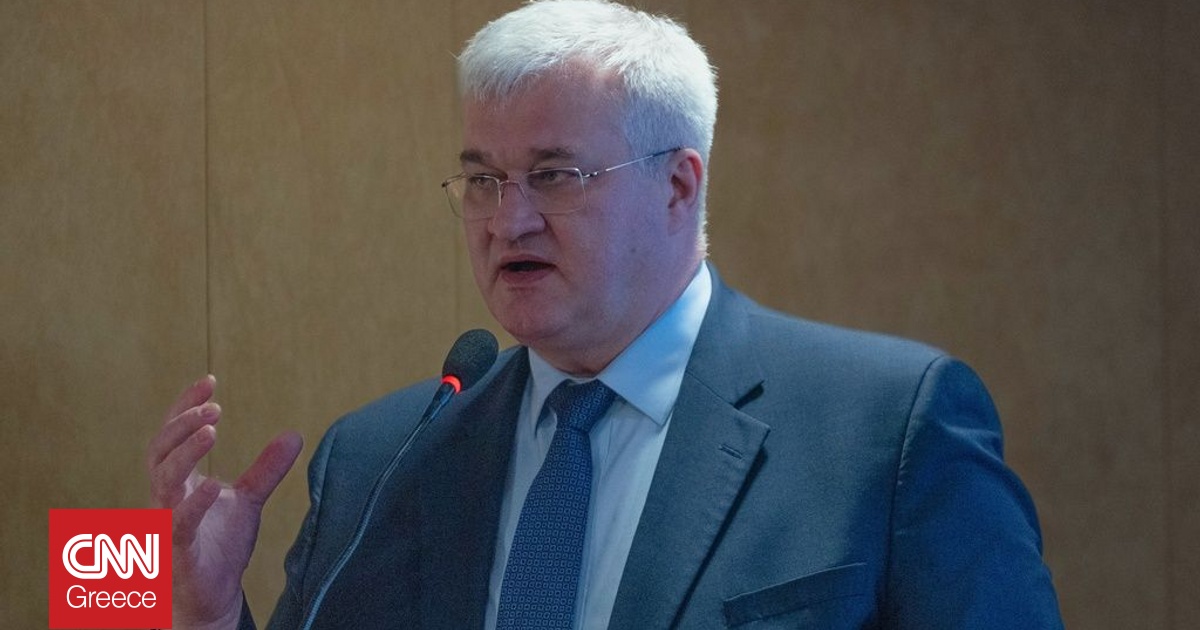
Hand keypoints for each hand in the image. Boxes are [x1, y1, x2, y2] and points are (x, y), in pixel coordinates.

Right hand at [148, 375, 302, 629]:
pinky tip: (213, 485)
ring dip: (185, 453)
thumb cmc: (220, 544)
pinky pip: (179, 523)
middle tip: (213, 406)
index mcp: (179, 480)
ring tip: (211, 430)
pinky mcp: (180, 550)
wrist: (213, 595)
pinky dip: (193, 503)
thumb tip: (295, 433)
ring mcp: (168, 522)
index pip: (173, 435)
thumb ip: (266, 468)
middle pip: (160, 451)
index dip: (185, 406)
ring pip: (163, 481)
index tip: (209, 381)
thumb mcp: (249, 499)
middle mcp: (167, 497)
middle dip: (183, 425)